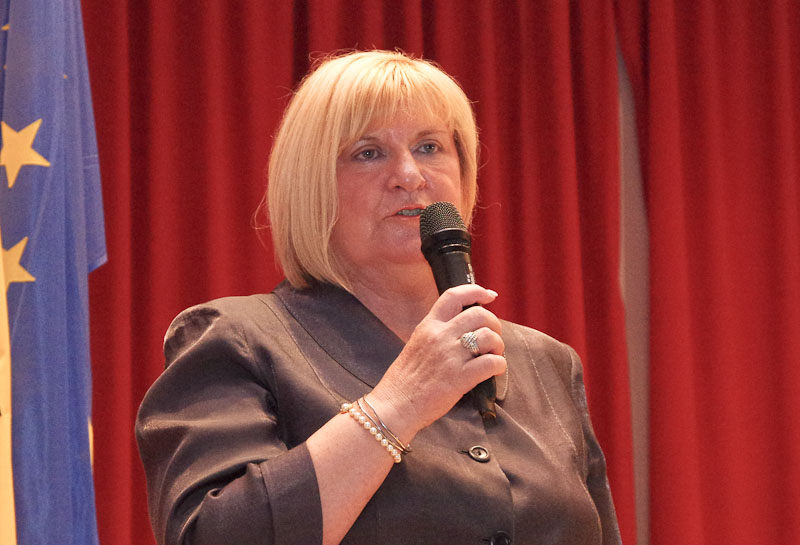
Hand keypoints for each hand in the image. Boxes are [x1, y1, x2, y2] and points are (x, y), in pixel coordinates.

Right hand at [369, 284, 506, 439]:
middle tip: (493, 337)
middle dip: (494, 324)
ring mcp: (450, 356)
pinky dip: (499, 365)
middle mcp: (440, 336)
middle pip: (479, 314)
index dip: (476, 291)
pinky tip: (495, 371)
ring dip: (498, 345)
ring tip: (494, 355)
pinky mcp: (460, 378)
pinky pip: (492, 362)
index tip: (489, 295)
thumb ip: (436, 334)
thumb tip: (462, 329)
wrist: (395, 405)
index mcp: (428, 326)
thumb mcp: (416, 345)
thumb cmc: (404, 380)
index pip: (453, 296)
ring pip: (489, 336)